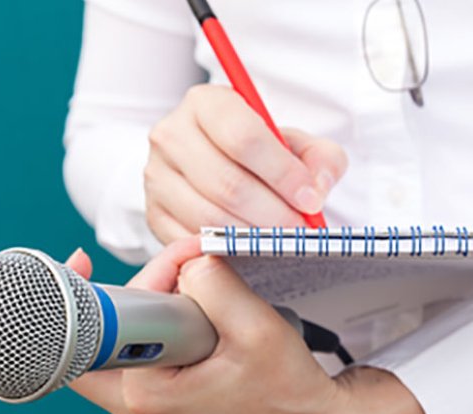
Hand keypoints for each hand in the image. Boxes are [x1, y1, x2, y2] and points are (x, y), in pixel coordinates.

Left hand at [63, 242, 435, 413]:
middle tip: (174, 270)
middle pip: (96, 337)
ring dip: (149, 308)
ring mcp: (147, 408)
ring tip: (193, 290)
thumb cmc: (289, 389)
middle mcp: (136, 408)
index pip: (102, 326)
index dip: (125, 283)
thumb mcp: (255, 327)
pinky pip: (141, 355)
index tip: (129, 261)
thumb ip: (212, 283)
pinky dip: (160, 326)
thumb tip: (184, 261)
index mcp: (146, 395)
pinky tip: (191, 308)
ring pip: (118, 344)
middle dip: (130, 293)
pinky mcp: (163, 402)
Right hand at [143, 84, 348, 244]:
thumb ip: (320, 159)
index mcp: (206, 103)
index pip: (243, 137)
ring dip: (251, 236)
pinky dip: (224, 251)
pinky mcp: (153, 213)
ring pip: (208, 216)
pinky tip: (249, 250)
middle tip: (299, 230)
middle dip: (272, 213)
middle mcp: (171, 135)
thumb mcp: (296, 144)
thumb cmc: (259, 154)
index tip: (310, 199)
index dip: (282, 173)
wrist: (218, 166)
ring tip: (279, 241)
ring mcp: (156, 176)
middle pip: (226, 183)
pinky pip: (190, 241)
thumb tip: (316, 188)